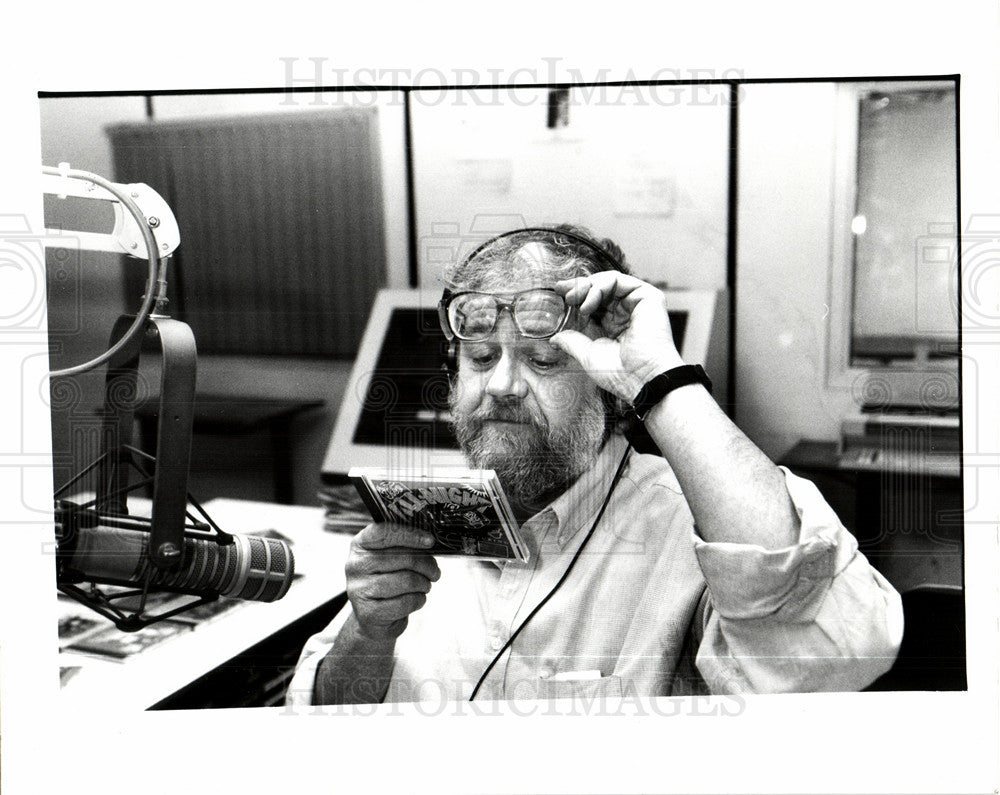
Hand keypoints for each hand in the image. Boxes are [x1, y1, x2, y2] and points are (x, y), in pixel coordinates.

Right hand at [344, 523, 440, 640]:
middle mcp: (355, 565)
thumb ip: (405, 547)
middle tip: (434, 572)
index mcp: (360, 545)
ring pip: (407, 580)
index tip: (430, 541)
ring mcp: (358, 590)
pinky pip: (405, 602)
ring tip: (424, 586)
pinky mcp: (368, 613)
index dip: (410, 535)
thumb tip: (430, 542)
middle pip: (403, 558)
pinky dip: (419, 600)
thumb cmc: (387, 582)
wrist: (374, 619)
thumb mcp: (391, 559)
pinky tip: (416, 599)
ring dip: (424, 584)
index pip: (384, 532)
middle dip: (427, 565)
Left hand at [551, 273, 684, 401]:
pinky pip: (620, 280)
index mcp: (617, 325)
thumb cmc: (622, 374)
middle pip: (601, 288)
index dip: (578, 294)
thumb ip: (573, 342)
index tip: (559, 292)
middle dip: (579, 287)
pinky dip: (600, 287)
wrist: (643, 379)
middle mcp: (628, 312)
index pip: (595, 302)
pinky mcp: (648, 297)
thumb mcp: (589, 355)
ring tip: (573, 301)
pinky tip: (587, 304)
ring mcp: (638, 303)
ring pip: (609, 281)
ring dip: (587, 287)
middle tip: (563, 292)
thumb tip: (555, 338)